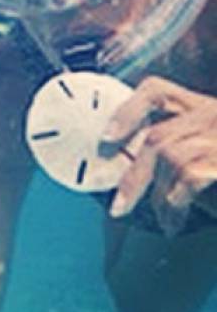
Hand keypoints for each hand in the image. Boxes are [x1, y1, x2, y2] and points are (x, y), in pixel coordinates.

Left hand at [105, 76, 216, 235]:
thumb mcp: (210, 157)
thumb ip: (180, 155)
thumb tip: (132, 171)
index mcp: (207, 108)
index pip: (156, 91)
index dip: (126, 111)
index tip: (106, 137)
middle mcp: (213, 114)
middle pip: (156, 136)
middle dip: (132, 176)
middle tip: (119, 206)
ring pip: (167, 156)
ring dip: (156, 197)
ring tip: (164, 221)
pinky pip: (188, 175)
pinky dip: (174, 202)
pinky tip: (175, 221)